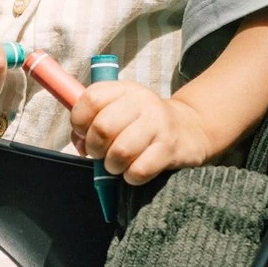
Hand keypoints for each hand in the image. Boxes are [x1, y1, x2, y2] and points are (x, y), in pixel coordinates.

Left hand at [70, 80, 211, 184]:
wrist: (188, 129)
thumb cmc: (142, 123)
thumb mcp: (118, 110)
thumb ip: (91, 122)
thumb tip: (79, 143)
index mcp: (123, 89)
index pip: (90, 99)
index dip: (79, 121)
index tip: (84, 133)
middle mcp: (141, 102)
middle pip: (103, 127)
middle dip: (95, 148)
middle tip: (101, 153)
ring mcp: (158, 124)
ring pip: (121, 151)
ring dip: (112, 165)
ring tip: (117, 164)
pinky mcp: (169, 148)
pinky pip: (139, 170)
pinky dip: (131, 177)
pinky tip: (134, 171)